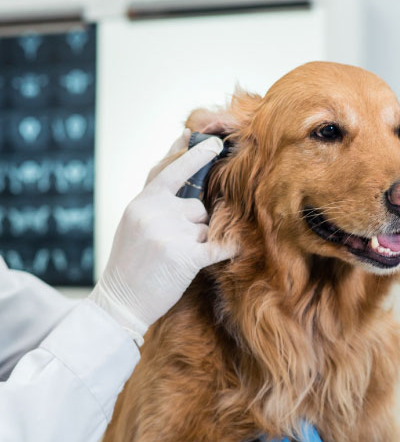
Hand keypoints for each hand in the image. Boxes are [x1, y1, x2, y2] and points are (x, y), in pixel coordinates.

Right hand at [87, 133, 236, 342]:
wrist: (120, 300)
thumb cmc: (130, 262)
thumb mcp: (134, 222)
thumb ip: (157, 201)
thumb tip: (187, 179)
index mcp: (142, 202)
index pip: (172, 170)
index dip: (194, 154)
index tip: (213, 141)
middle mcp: (155, 212)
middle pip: (198, 206)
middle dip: (194, 224)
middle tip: (171, 244)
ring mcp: (170, 233)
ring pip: (206, 227)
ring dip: (199, 243)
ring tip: (173, 259)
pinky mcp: (184, 257)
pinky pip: (218, 246)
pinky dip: (228, 248)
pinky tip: (237, 247)